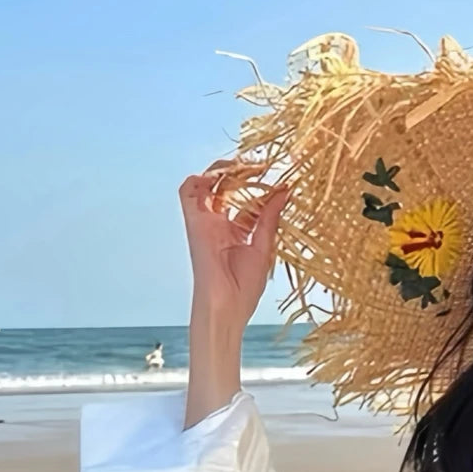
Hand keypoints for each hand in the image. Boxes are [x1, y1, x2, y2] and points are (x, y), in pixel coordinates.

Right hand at [179, 161, 290, 331]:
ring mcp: (206, 222)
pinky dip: (198, 180)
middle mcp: (221, 225)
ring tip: (241, 165)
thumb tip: (284, 191)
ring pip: (208, 186)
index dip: (264, 190)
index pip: (249, 203)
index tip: (281, 180)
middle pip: (228, 190)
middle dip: (242, 175)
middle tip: (261, 165)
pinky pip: (187, 194)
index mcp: (238, 233)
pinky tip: (219, 174)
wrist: (226, 306)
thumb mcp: (264, 246)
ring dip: (221, 172)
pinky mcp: (194, 222)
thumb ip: (270, 217)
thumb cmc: (244, 288)